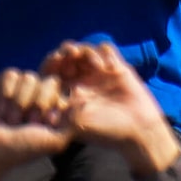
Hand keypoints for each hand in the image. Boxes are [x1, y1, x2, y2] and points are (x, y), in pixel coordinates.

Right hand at [0, 68, 72, 180]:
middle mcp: (39, 93)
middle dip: (33, 103)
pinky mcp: (2, 83)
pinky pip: (9, 74)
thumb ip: (72, 124)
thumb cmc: (22, 148)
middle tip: (23, 122)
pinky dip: (4, 92)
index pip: (61, 88)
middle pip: (45, 80)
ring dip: (17, 101)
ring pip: (27, 76)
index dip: (49, 104)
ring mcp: (21, 87)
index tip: (41, 123)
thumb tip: (86, 104)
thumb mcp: (53, 141)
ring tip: (9, 119)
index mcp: (54, 105)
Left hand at [44, 40, 180, 173]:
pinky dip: (104, 52)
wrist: (137, 130)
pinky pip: (106, 49)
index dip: (51, 64)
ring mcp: (99, 73)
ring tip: (94, 63)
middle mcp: (83, 80)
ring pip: (85, 50)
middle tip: (70, 55)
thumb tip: (43, 112)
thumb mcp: (78, 125)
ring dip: (85, 51)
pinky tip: (109, 67)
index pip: (54, 71)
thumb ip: (60, 116)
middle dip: (66, 53)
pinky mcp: (117, 67)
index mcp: (69, 92)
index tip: (55, 62)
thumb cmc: (106, 131)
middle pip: (67, 56)